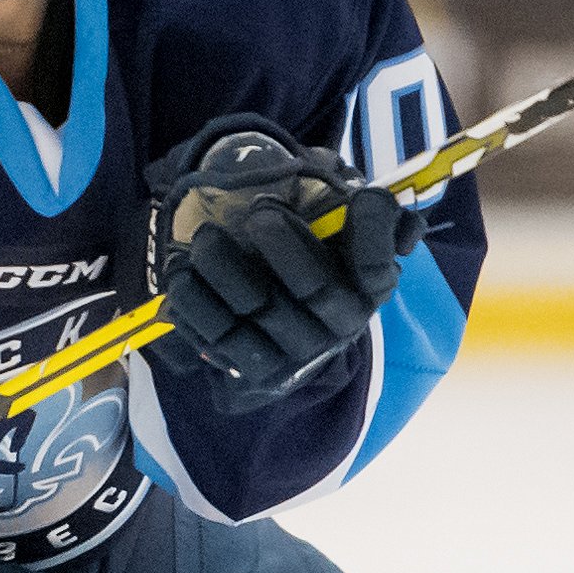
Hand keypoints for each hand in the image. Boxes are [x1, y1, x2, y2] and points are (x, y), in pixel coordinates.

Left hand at [144, 115, 418, 403]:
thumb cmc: (305, 240)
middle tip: (258, 212)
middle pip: (318, 289)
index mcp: (369, 283)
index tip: (358, 199)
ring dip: (228, 271)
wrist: (265, 288)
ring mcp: (299, 351)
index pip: (379, 261)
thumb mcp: (334, 214)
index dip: (373, 233)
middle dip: (288, 248)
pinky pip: (223, 340)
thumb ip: (364, 211)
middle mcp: (341, 323)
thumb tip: (392, 220)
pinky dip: (196, 306)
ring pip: (263, 312)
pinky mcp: (258, 372)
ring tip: (205, 239)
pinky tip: (180, 277)